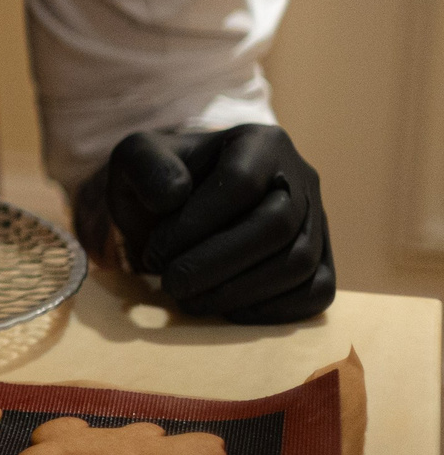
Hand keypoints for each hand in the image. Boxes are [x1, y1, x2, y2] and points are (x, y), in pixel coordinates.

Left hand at [102, 126, 334, 322]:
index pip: (240, 182)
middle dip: (217, 263)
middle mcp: (300, 178)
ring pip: (299, 262)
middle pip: (277, 225)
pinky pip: (316, 290)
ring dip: (240, 291)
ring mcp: (316, 221)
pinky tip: (228, 311)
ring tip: (190, 300)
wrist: (177, 209)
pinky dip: (274, 310)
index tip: (156, 251)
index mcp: (261, 143)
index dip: (196, 223)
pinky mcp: (320, 260)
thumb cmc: (159, 182)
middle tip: (172, 284)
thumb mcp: (135, 159)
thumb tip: (173, 195)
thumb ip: (144, 166)